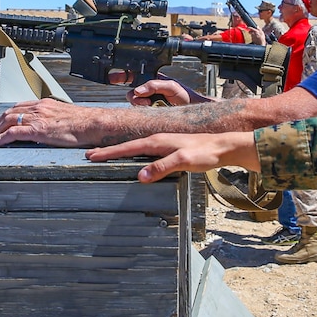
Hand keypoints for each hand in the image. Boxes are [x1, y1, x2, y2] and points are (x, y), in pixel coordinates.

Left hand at [0, 98, 104, 146]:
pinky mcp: (37, 130)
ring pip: (8, 121)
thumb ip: (54, 118)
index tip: (3, 120)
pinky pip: (13, 133)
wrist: (92, 124)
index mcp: (46, 104)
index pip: (20, 106)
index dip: (8, 114)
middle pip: (11, 112)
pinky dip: (1, 138)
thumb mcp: (65, 115)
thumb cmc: (84, 122)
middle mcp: (39, 108)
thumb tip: (51, 125)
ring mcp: (37, 118)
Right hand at [86, 131, 258, 182]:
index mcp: (158, 141)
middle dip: (109, 151)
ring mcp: (165, 144)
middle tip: (91, 155)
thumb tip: (140, 177)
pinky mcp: (172, 149)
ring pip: (137, 148)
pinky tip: (136, 161)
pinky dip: (136, 155)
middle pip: (128, 146)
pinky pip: (147, 152)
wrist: (225, 147)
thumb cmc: (206, 152)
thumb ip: (162, 167)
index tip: (93, 156)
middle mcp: (159, 140)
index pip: (128, 148)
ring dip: (121, 152)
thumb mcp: (183, 160)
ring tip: (107, 157)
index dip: (109, 152)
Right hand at [127, 79, 191, 106]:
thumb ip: (154, 85)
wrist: (192, 110)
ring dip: (140, 104)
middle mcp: (148, 90)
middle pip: (131, 92)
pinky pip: (138, 112)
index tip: (112, 78)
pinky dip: (143, 110)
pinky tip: (152, 109)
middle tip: (144, 101)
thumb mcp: (170, 86)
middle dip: (134, 96)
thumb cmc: (185, 95)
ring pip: (134, 102)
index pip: (133, 75)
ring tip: (151, 105)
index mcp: (151, 79)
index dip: (121, 75)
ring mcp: (147, 102)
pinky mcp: (148, 112)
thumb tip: (138, 91)